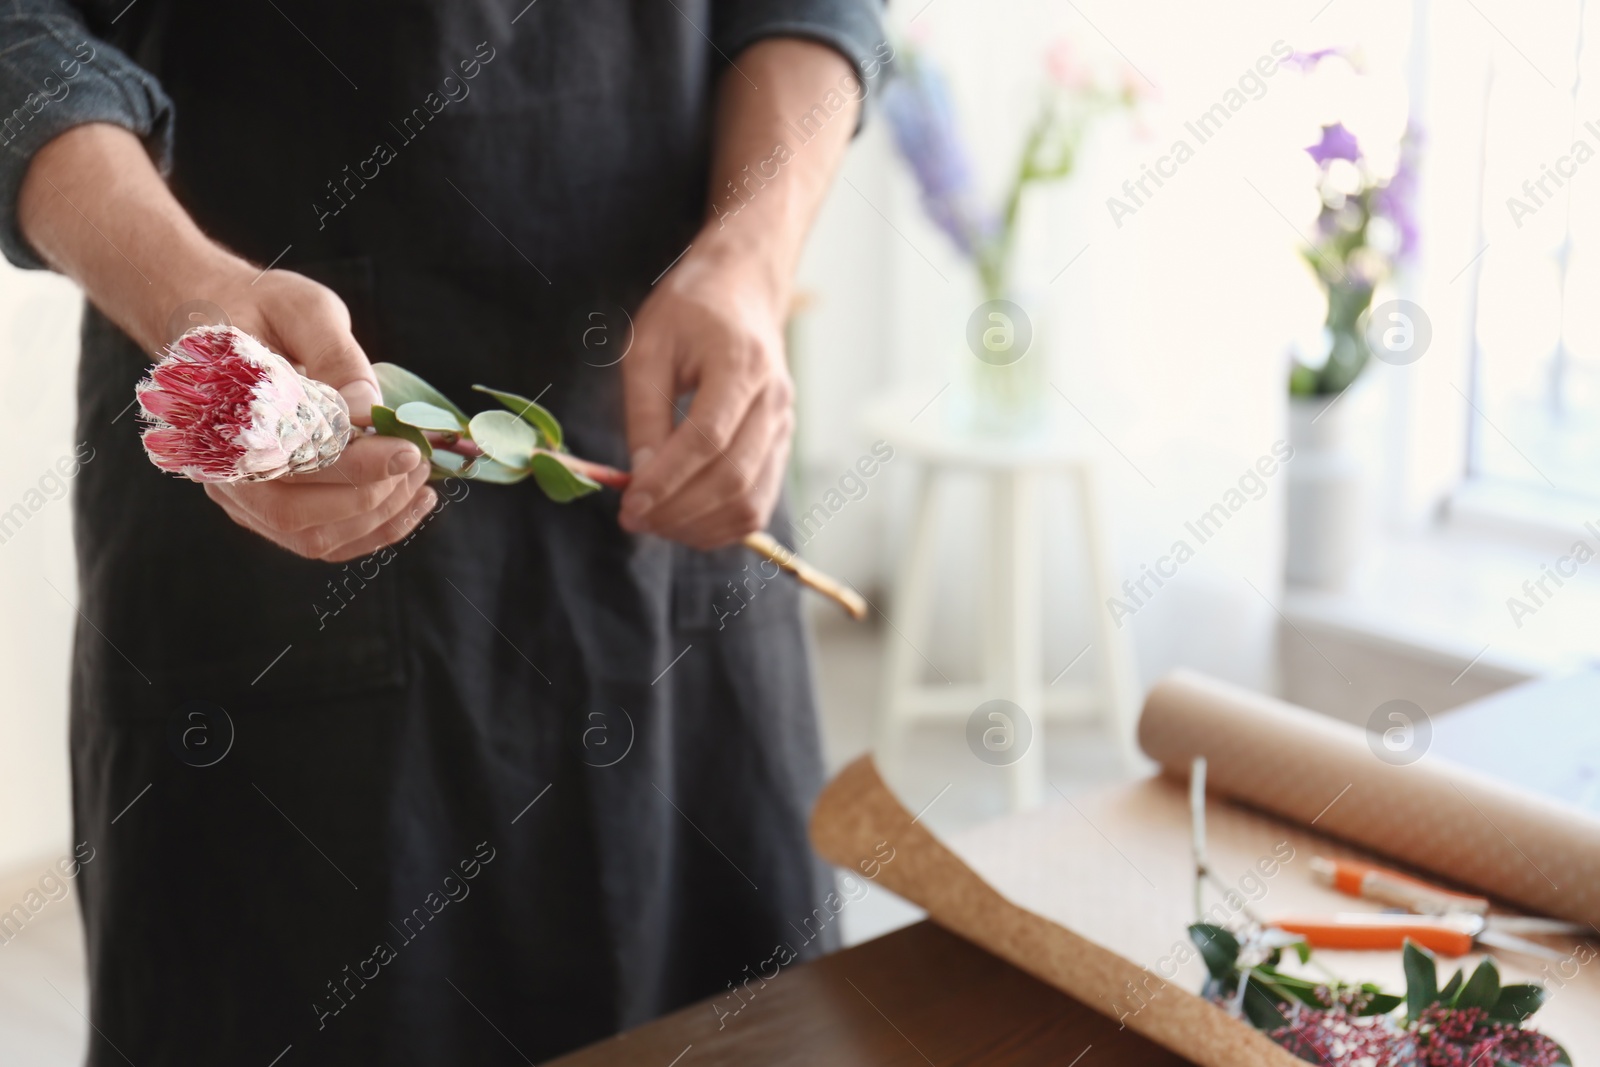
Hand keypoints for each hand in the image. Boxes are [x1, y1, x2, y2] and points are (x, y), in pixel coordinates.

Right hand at [194, 262, 434, 561]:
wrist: (215, 318)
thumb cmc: (259, 308)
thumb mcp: (301, 309)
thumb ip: (335, 356)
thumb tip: (365, 410)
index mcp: (220, 415)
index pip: (290, 459)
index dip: (355, 463)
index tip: (407, 449)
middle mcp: (223, 468)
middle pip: (299, 514)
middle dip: (373, 493)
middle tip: (419, 459)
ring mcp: (243, 495)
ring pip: (313, 538)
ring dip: (378, 517)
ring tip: (422, 480)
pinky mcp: (267, 508)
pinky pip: (322, 539)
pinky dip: (372, 529)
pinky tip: (412, 500)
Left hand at [619, 244, 791, 549]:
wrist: (743, 292)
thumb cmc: (689, 312)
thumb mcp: (648, 346)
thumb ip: (645, 410)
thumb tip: (640, 477)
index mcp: (741, 363)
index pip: (708, 439)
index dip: (667, 480)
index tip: (630, 505)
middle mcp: (773, 400)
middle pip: (732, 477)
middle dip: (678, 510)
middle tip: (634, 520)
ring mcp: (784, 427)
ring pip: (750, 501)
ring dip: (699, 526)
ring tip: (655, 524)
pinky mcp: (782, 447)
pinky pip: (758, 504)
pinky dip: (721, 526)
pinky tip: (685, 522)